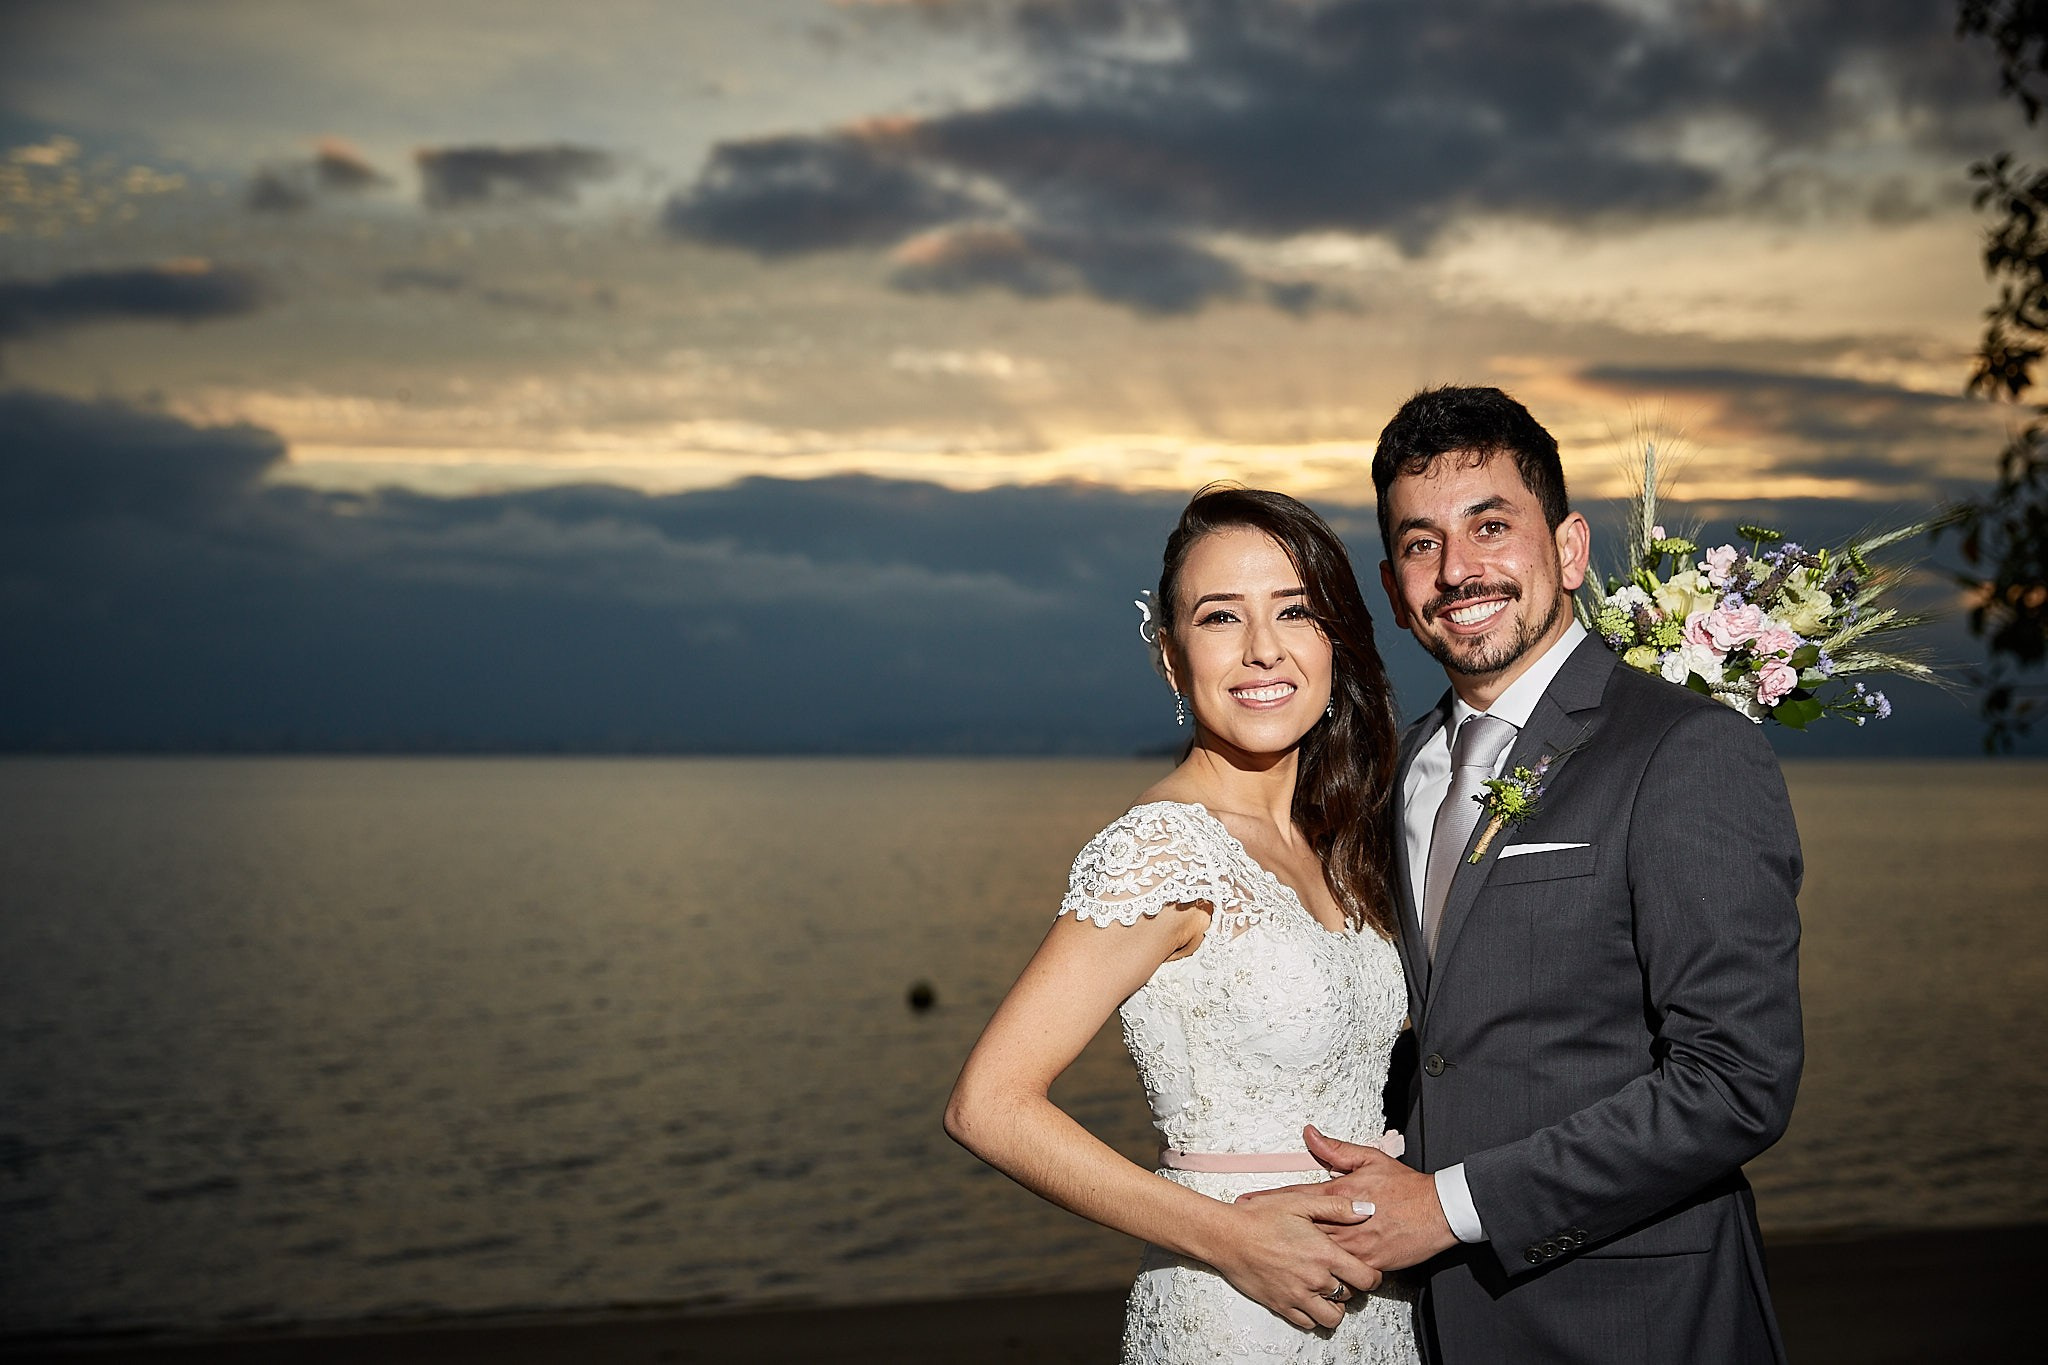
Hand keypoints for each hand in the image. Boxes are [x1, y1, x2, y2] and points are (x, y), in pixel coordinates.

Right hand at [1199, 1192, 1382, 1330]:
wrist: (1227, 1237)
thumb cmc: (1259, 1217)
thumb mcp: (1300, 1201)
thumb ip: (1337, 1207)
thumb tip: (1366, 1209)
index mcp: (1324, 1254)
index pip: (1365, 1279)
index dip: (1373, 1278)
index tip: (1369, 1274)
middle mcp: (1314, 1279)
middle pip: (1350, 1296)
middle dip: (1351, 1287)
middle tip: (1343, 1276)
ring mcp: (1297, 1296)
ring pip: (1331, 1317)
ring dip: (1334, 1306)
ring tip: (1328, 1292)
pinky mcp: (1281, 1306)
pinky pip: (1307, 1323)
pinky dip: (1313, 1315)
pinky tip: (1308, 1299)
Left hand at [1236, 1126, 1457, 1272]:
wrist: (1439, 1212)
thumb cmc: (1406, 1187)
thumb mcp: (1369, 1159)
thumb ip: (1335, 1150)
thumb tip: (1309, 1134)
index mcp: (1340, 1193)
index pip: (1297, 1197)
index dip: (1269, 1200)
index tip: (1247, 1202)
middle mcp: (1344, 1221)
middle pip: (1300, 1227)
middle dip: (1273, 1229)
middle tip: (1247, 1231)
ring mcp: (1356, 1244)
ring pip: (1318, 1253)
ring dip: (1295, 1254)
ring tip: (1269, 1258)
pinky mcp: (1370, 1262)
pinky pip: (1342, 1270)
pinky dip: (1326, 1271)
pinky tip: (1309, 1276)